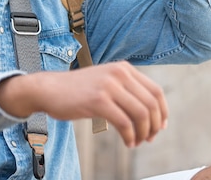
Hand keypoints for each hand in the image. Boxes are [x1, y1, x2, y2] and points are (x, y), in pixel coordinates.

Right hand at [0, 61, 167, 146]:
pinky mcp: (98, 100)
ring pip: (140, 114)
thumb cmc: (77, 90)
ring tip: (136, 142)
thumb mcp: (106, 81)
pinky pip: (124, 123)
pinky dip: (130, 136)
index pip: (155, 91)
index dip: (162, 112)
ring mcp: (109, 86)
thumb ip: (125, 89)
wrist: (49, 89)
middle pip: (151, 103)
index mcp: (124, 68)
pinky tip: (127, 142)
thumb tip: (149, 111)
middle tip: (149, 138)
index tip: (160, 126)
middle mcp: (119, 73)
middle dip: (154, 125)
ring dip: (143, 133)